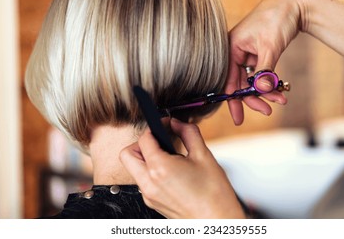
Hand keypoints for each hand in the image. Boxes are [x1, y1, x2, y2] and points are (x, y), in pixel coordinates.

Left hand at [120, 118, 245, 218]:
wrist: (216, 220)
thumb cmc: (213, 193)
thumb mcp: (203, 155)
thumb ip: (188, 133)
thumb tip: (177, 123)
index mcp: (160, 168)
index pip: (144, 139)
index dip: (155, 126)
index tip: (165, 124)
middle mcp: (148, 183)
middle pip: (128, 154)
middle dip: (141, 143)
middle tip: (160, 141)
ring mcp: (148, 195)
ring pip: (134, 168)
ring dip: (145, 158)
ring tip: (168, 157)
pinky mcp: (152, 202)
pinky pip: (143, 181)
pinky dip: (151, 172)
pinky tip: (171, 172)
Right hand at [227, 0, 301, 124]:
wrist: (293, 4)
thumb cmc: (276, 19)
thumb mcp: (269, 46)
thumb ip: (264, 71)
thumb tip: (261, 92)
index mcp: (231, 48)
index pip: (229, 80)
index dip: (234, 100)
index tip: (239, 119)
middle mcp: (236, 52)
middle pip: (241, 83)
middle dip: (254, 98)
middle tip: (267, 111)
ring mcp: (247, 54)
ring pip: (252, 81)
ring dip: (266, 92)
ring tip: (280, 100)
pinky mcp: (258, 54)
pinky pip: (261, 74)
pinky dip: (270, 82)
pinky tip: (280, 91)